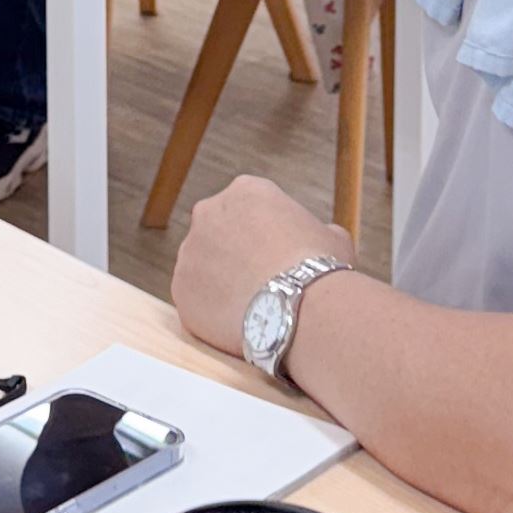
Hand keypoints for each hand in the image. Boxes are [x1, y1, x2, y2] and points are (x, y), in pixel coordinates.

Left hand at [171, 176, 352, 357]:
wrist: (300, 307)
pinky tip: (237, 322)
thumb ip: (317, 231)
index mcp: (246, 191)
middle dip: (233, 254)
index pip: (247, 209)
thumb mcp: (332, 237)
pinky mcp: (180, 288)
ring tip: (251, 307)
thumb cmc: (321, 269)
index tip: (275, 256)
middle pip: (217, 233)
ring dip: (220, 283)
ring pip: (202, 268)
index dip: (262, 234)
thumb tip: (325, 236)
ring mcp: (189, 251)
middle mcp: (209, 213)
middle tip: (258, 280)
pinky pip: (194, 299)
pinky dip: (211, 311)